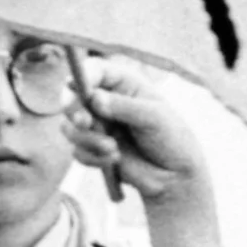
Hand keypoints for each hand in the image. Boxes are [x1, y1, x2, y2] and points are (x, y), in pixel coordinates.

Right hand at [68, 56, 210, 207]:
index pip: (95, 70)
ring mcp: (99, 126)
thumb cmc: (173, 138)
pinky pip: (77, 151)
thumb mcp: (154, 117)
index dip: (82, 76)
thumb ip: (124, 106)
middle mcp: (106, 101)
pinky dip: (92, 157)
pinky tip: (114, 160)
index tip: (77, 87)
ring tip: (112, 148)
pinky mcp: (94, 150)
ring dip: (87, 139)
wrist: (176, 176)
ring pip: (70, 127)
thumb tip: (94, 98)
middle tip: (85, 122)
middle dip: (74, 110)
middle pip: (72, 97)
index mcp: (124, 84)